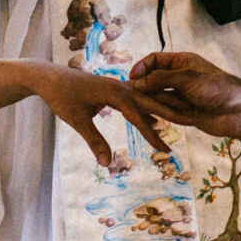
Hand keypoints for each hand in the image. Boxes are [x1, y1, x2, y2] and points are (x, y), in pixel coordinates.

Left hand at [30, 63, 169, 165]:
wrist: (47, 76)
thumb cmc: (61, 97)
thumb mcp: (77, 120)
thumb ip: (94, 140)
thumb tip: (106, 164)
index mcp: (115, 92)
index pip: (139, 116)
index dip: (152, 135)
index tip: (165, 150)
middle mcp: (121, 86)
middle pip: (151, 101)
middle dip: (172, 113)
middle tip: (193, 122)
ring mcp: (118, 86)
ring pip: (146, 99)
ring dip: (163, 109)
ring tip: (183, 120)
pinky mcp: (113, 89)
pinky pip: (136, 100)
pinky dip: (148, 110)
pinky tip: (154, 121)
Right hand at [128, 51, 240, 138]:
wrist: (239, 112)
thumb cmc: (218, 89)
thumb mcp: (187, 79)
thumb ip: (161, 79)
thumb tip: (137, 82)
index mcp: (181, 62)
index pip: (154, 60)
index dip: (141, 68)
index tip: (132, 78)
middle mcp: (179, 77)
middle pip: (152, 79)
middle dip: (141, 86)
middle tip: (128, 95)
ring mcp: (181, 95)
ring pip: (157, 96)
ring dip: (149, 100)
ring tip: (136, 106)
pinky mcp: (184, 111)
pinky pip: (165, 111)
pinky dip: (157, 112)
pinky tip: (148, 117)